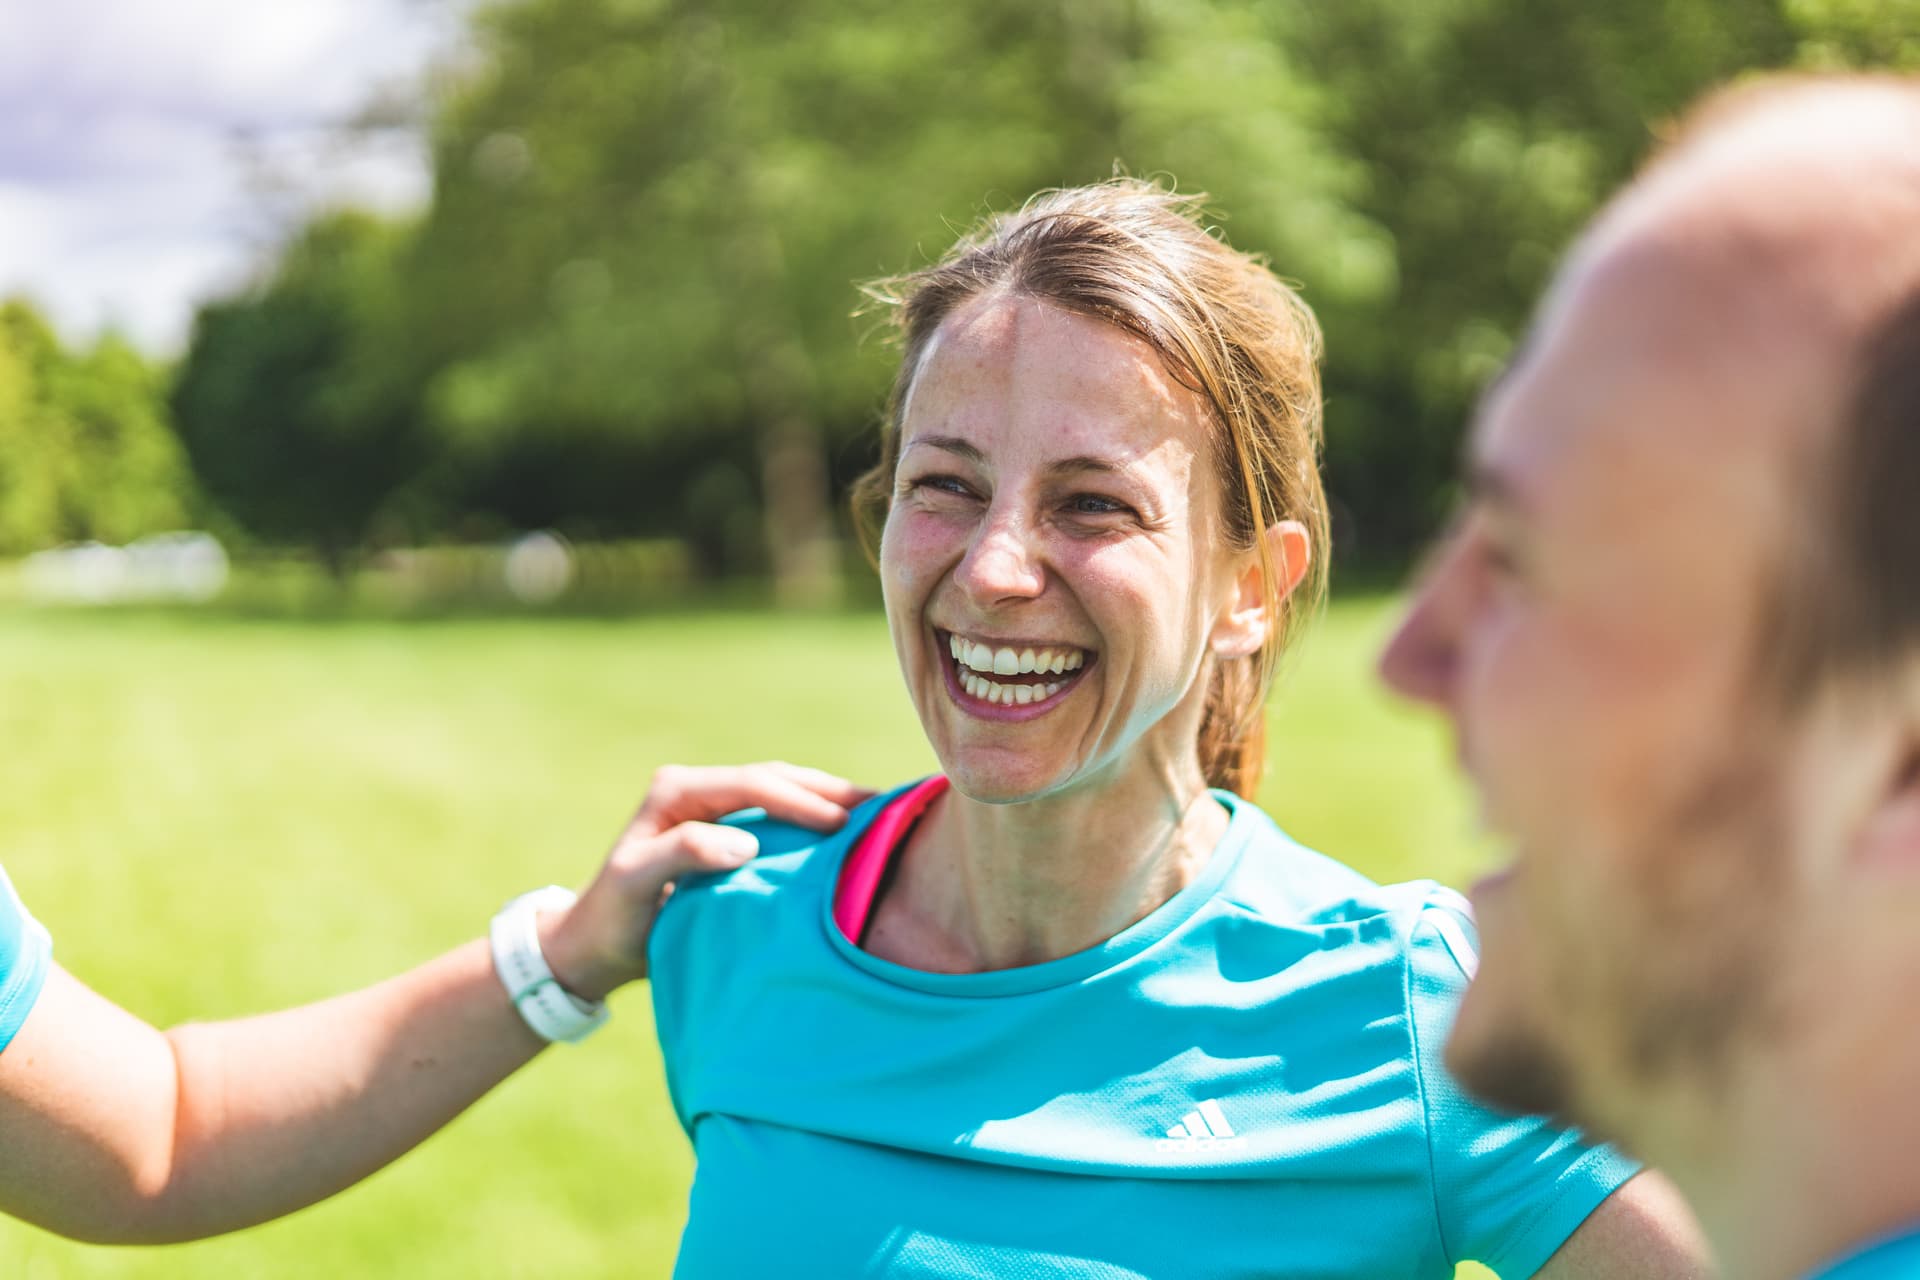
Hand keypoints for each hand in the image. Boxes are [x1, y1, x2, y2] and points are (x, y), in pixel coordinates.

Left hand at [540, 762, 872, 1000]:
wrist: (595, 944)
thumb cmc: (614, 917)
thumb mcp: (636, 883)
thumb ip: (682, 854)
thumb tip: (743, 841)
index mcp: (677, 791)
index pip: (752, 783)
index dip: (800, 800)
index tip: (843, 822)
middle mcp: (697, 789)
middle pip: (775, 777)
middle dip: (827, 789)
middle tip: (882, 804)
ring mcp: (714, 808)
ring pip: (782, 790)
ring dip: (827, 798)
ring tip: (878, 811)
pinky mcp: (727, 830)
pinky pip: (779, 815)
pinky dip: (815, 818)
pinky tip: (849, 830)